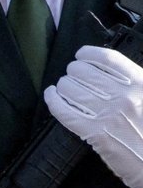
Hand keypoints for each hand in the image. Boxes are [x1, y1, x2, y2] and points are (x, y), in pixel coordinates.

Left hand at [45, 44, 142, 187]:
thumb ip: (133, 82)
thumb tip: (104, 68)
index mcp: (141, 84)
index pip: (106, 58)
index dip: (88, 54)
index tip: (82, 56)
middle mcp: (124, 96)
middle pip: (81, 70)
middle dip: (74, 73)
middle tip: (77, 81)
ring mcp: (108, 115)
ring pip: (68, 87)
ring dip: (65, 87)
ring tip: (69, 92)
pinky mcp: (95, 134)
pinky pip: (62, 109)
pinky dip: (53, 100)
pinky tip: (53, 96)